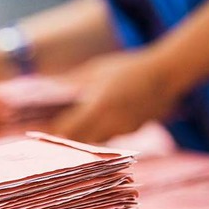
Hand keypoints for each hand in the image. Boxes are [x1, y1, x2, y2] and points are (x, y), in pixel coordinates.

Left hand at [52, 51, 182, 142]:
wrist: (166, 73)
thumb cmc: (128, 66)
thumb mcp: (96, 69)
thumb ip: (71, 81)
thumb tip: (46, 86)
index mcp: (98, 106)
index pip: (69, 130)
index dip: (54, 133)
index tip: (42, 132)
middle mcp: (110, 122)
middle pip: (81, 141)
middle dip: (68, 139)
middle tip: (55, 134)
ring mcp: (124, 129)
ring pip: (97, 141)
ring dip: (85, 137)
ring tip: (74, 129)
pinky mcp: (133, 131)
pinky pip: (112, 136)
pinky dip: (102, 132)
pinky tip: (100, 122)